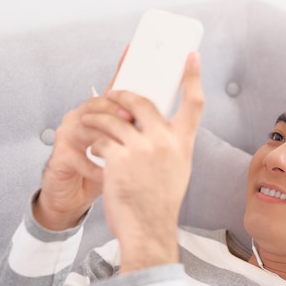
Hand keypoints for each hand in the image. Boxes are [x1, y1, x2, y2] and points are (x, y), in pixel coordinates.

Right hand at [33, 49, 130, 230]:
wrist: (75, 199)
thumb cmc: (106, 172)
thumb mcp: (130, 150)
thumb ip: (144, 132)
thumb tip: (173, 120)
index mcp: (106, 115)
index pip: (117, 88)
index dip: (123, 67)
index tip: (132, 49)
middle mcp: (86, 118)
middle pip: (102, 101)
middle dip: (119, 109)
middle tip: (132, 117)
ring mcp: (71, 134)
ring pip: (88, 124)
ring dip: (108, 136)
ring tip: (122, 145)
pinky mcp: (62, 156)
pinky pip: (80, 156)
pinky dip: (96, 166)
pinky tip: (107, 173)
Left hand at [82, 53, 203, 272]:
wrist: (148, 228)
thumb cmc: (160, 201)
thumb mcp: (177, 168)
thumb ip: (169, 143)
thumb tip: (152, 122)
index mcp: (183, 143)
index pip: (195, 103)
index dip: (193, 76)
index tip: (192, 56)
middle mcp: (166, 141)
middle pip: (142, 101)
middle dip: (123, 95)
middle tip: (114, 96)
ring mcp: (142, 148)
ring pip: (112, 116)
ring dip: (97, 117)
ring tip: (90, 122)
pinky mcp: (119, 157)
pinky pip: (99, 136)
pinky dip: (91, 140)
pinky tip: (92, 149)